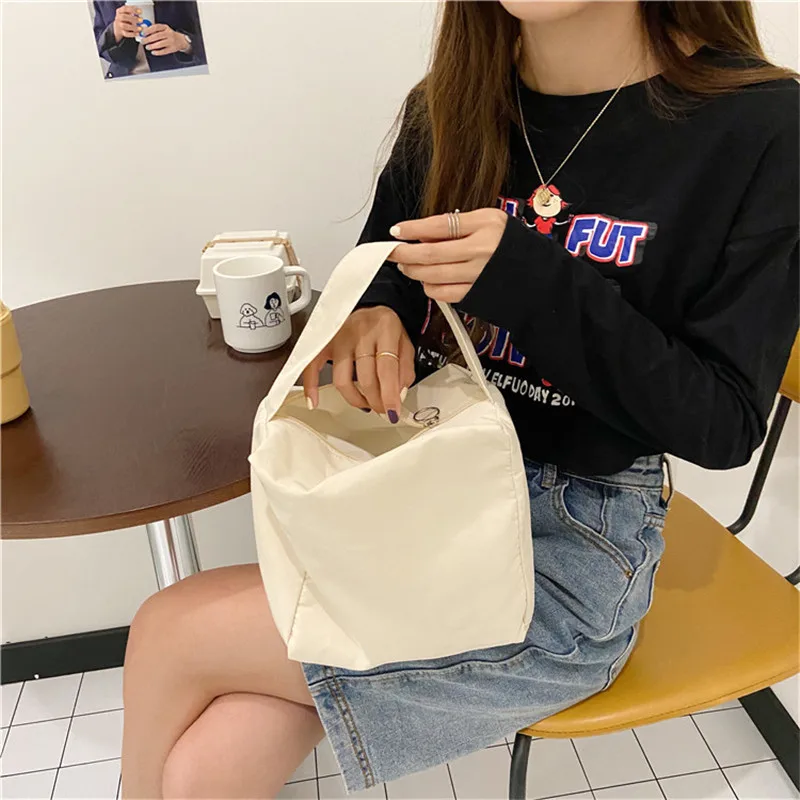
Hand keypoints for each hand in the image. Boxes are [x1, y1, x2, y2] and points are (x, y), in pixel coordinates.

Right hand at [113, 5, 141, 41]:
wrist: (118, 28)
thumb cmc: (125, 19)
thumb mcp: (126, 13)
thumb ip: (132, 12)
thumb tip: (140, 11)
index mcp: (120, 11)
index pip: (125, 8)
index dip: (133, 9)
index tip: (140, 11)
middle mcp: (118, 18)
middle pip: (124, 17)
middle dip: (133, 18)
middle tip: (141, 20)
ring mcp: (119, 25)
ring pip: (125, 26)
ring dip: (134, 27)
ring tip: (141, 28)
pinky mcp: (122, 32)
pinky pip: (126, 34)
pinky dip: (133, 34)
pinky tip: (138, 33)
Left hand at [142, 24, 190, 54]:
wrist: (181, 40)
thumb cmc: (169, 35)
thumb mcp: (163, 29)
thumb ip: (154, 30)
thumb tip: (143, 33)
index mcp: (165, 27)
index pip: (156, 27)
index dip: (148, 30)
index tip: (142, 33)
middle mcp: (169, 34)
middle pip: (157, 36)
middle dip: (148, 39)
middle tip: (143, 41)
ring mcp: (171, 41)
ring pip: (160, 44)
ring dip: (152, 46)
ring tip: (147, 47)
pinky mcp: (172, 49)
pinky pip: (164, 51)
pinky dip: (158, 52)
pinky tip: (153, 52)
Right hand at [302, 307, 414, 421]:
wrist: (369, 309)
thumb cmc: (385, 328)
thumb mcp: (405, 343)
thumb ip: (405, 369)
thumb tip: (398, 396)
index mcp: (385, 329)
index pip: (386, 368)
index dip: (389, 394)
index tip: (393, 412)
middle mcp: (360, 332)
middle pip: (365, 377)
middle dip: (375, 400)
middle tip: (383, 410)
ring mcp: (339, 337)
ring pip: (342, 378)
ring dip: (355, 399)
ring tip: (367, 404)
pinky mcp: (324, 343)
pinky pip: (312, 366)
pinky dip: (311, 385)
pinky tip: (314, 401)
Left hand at [388, 208, 507, 302]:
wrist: (541, 278)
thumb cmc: (513, 248)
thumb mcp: (491, 223)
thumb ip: (459, 227)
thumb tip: (422, 234)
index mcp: (486, 224)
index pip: (440, 225)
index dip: (413, 229)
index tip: (397, 230)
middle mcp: (482, 250)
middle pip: (431, 253)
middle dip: (405, 253)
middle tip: (393, 252)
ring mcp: (478, 275)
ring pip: (432, 275)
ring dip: (414, 271)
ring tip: (407, 265)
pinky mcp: (475, 295)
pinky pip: (442, 293)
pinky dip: (429, 287)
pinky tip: (428, 280)